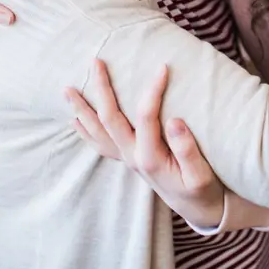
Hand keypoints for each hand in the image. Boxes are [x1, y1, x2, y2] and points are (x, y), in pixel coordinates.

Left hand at [66, 59, 224, 229]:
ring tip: (67, 89)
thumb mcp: (201, 174)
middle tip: (96, 61)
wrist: (196, 207)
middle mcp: (132, 156)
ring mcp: (126, 158)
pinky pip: (99, 144)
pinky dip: (85, 130)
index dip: (153, 90)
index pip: (145, 116)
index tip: (163, 67)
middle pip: (109, 118)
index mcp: (150, 157)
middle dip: (101, 88)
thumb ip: (187, 150)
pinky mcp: (127, 158)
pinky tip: (75, 119)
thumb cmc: (201, 188)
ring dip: (81, 110)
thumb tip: (174, 120)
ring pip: (97, 131)